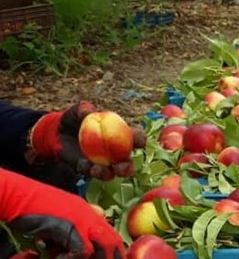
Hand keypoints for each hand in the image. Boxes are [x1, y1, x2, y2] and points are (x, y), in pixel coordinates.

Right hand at [0, 169, 124, 258]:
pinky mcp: (70, 227)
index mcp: (90, 214)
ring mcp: (82, 221)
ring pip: (102, 247)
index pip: (112, 236)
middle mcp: (90, 216)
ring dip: (90, 258)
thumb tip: (79, 251)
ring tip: (69, 258)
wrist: (20, 196)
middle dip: (107, 257)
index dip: (114, 252)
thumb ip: (73, 234)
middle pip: (112, 242)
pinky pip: (83, 251)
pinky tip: (56, 256)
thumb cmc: (35, 208)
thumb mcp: (61, 221)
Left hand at [27, 101, 145, 180]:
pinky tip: (83, 163)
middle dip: (128, 167)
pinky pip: (89, 172)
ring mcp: (101, 162)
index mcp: (119, 135)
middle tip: (122, 167)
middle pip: (127, 162)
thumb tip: (88, 113)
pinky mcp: (86, 168)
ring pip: (110, 173)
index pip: (135, 138)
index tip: (139, 142)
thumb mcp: (78, 110)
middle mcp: (114, 151)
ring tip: (98, 170)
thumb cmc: (74, 118)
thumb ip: (84, 109)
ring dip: (108, 173)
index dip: (140, 140)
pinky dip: (87, 168)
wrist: (56, 132)